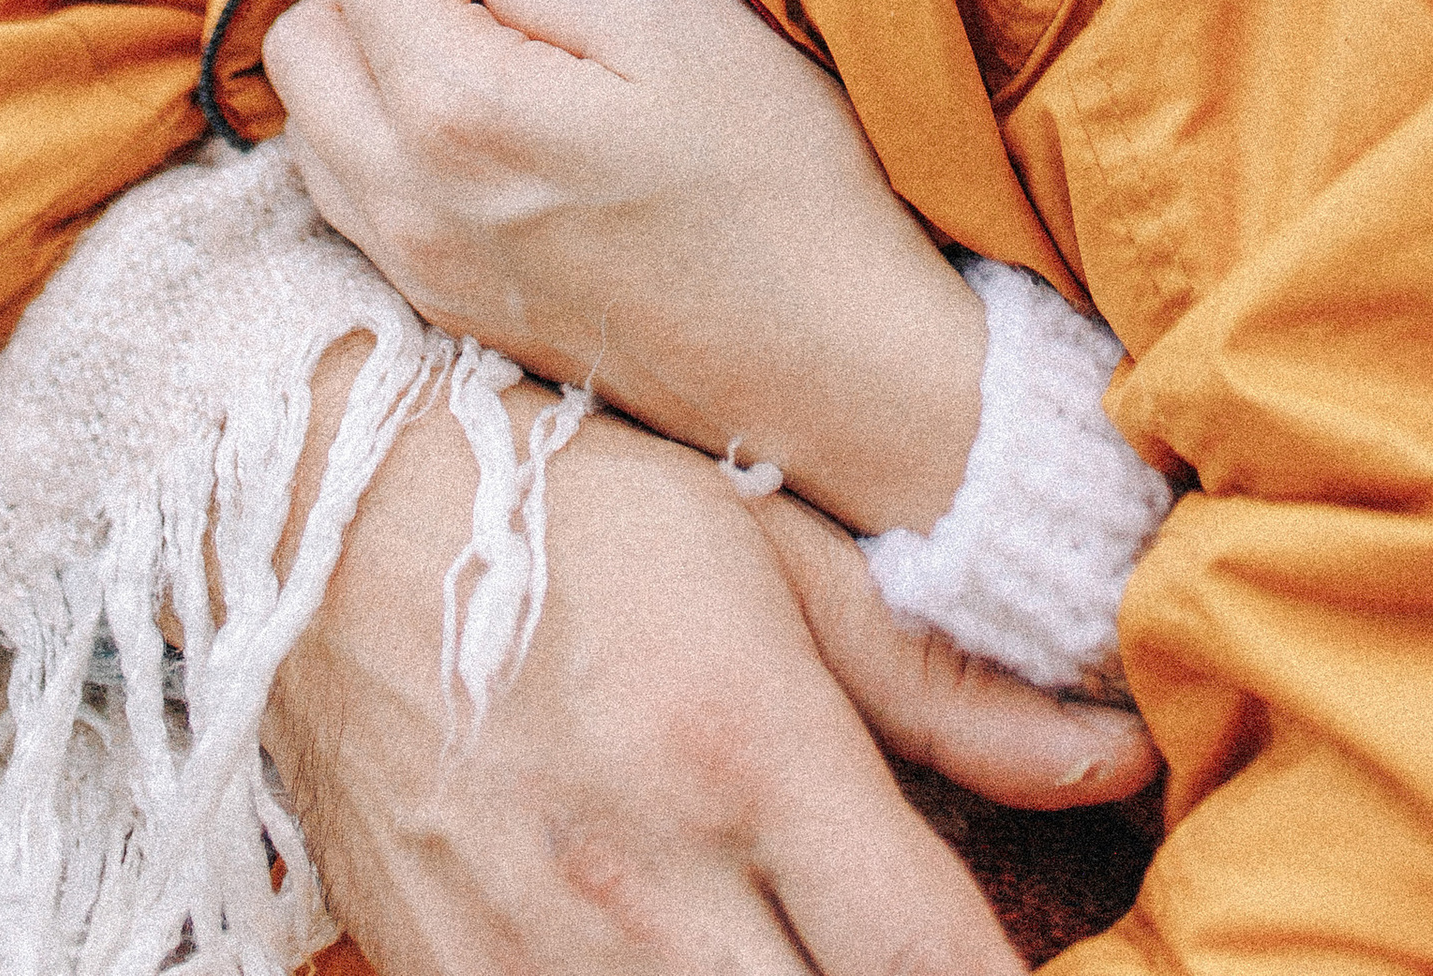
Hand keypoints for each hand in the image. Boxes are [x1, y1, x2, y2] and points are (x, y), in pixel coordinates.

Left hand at [264, 0, 984, 534]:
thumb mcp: (671, 13)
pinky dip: (383, 138)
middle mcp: (405, 203)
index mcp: (453, 112)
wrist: (838, 364)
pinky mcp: (449, 314)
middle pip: (299, 41)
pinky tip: (483, 126)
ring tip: (487, 41)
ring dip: (370, 60)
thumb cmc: (773, 175)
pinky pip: (353, 201)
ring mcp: (418, 272)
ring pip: (311, 127)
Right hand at [264, 378, 1141, 975]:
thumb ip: (941, 676)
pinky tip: (695, 956)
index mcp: (746, 756)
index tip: (1046, 974)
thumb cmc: (571, 504)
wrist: (319, 515)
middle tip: (910, 953)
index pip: (931, 968)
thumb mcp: (770, 548)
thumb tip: (1113, 754)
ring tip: (805, 942)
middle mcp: (644, 884)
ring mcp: (533, 958)